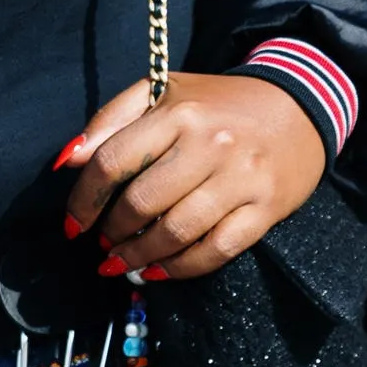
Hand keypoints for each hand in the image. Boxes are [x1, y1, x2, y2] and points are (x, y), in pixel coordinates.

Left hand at [56, 70, 326, 283]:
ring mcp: (241, 178)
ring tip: (121, 263)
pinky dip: (180, 269)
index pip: (113, 162)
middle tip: (103, 243)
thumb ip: (112, 121)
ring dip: (138, 257)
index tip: (73, 224)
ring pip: (175, 232)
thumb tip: (68, 160)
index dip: (84, 200)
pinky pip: (215, 250)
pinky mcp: (266, 208)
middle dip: (112, 232)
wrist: (298, 105)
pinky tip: (157, 272)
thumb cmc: (218, 105)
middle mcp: (210, 144)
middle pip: (142, 203)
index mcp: (179, 113)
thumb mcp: (163, 93)